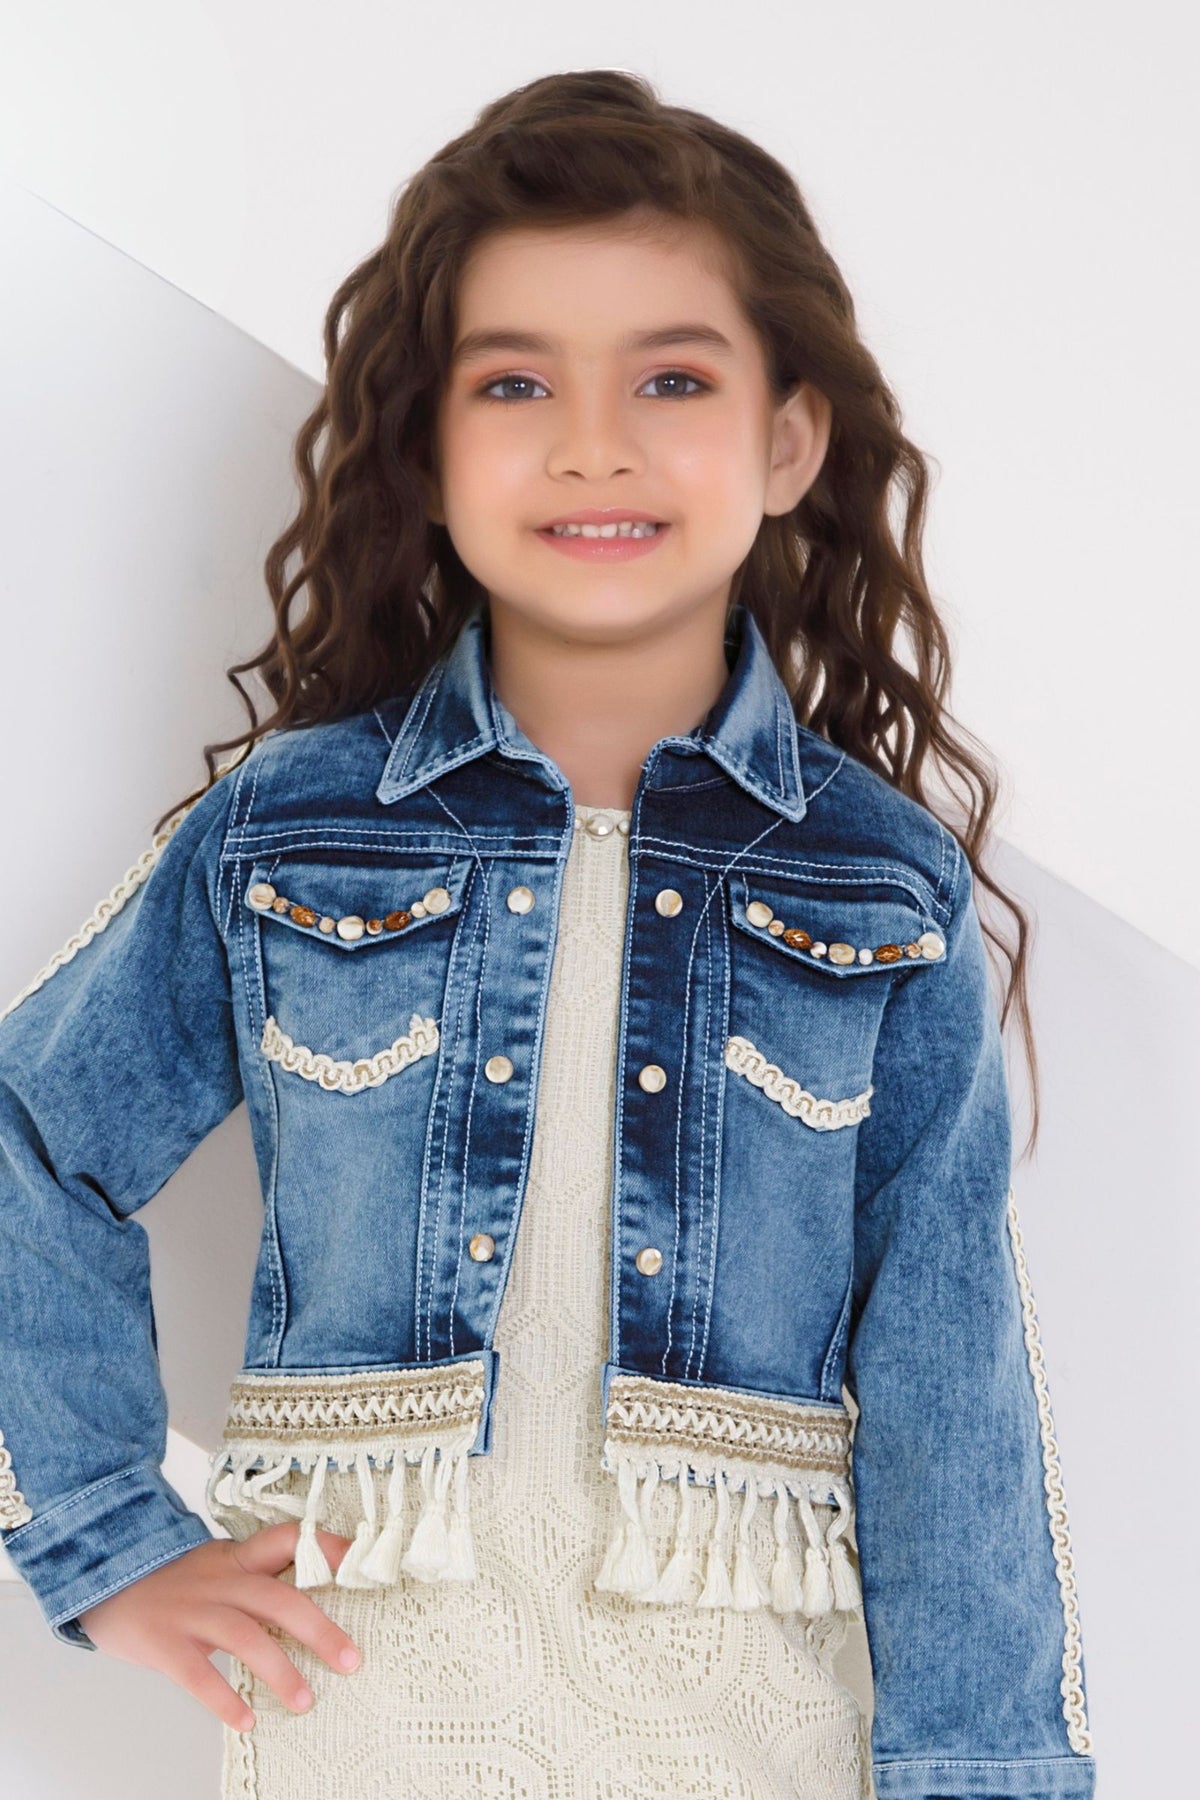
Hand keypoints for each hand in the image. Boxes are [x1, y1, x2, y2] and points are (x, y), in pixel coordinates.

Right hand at [76, 1520, 362, 1729]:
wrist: (106, 1581)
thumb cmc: (177, 1581)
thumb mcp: (220, 1566)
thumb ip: (259, 1577)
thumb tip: (317, 1604)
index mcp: (238, 1557)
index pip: (287, 1539)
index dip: (325, 1546)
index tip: (362, 1564)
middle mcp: (220, 1580)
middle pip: (277, 1598)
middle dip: (319, 1629)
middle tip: (351, 1660)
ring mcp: (192, 1611)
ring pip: (244, 1636)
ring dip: (280, 1671)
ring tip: (305, 1702)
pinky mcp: (165, 1644)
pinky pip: (198, 1674)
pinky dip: (224, 1699)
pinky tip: (246, 1720)